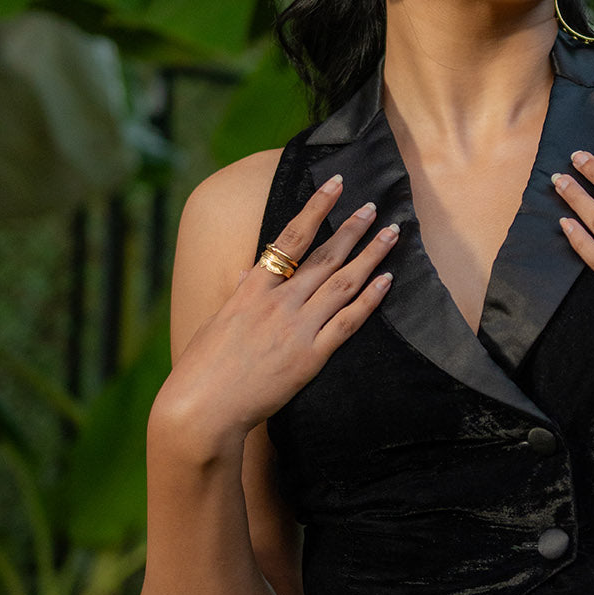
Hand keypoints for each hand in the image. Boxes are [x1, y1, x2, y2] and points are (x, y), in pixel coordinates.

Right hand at [157, 176, 397, 443]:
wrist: (202, 409)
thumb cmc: (202, 368)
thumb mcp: (217, 320)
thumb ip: (239, 294)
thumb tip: (247, 271)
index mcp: (251, 288)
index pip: (290, 237)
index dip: (316, 208)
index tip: (335, 184)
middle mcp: (278, 302)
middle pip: (325, 256)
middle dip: (352, 228)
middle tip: (375, 206)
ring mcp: (297, 328)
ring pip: (343, 283)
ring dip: (370, 256)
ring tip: (391, 234)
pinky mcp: (310, 357)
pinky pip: (348, 322)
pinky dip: (369, 300)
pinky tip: (387, 281)